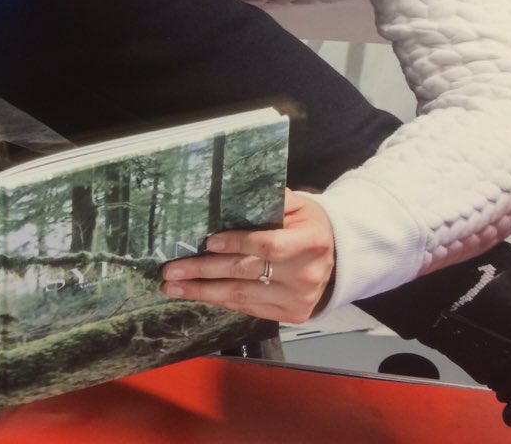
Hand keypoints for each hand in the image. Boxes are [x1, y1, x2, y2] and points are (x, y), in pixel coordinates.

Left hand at [161, 189, 334, 323]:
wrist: (338, 256)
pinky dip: (221, 301)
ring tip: (175, 286)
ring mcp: (298, 299)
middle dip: (205, 272)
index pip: (268, 246)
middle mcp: (306, 274)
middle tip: (173, 270)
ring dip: (204, 291)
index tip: (208, 242)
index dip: (237, 244)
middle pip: (247, 274)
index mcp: (311, 242)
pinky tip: (199, 294)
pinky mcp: (290, 315)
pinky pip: (248, 308)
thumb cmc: (310, 225)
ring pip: (242, 296)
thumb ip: (269, 201)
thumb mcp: (298, 205)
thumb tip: (230, 196)